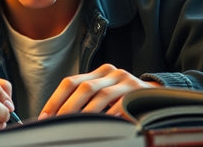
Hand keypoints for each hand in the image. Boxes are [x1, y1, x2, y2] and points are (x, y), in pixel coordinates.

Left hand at [38, 63, 160, 119]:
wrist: (158, 97)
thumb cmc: (124, 99)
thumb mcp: (105, 94)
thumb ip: (85, 100)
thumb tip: (58, 118)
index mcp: (98, 72)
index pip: (71, 82)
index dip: (55, 99)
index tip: (44, 117)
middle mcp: (111, 72)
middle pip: (83, 87)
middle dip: (67, 108)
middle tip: (56, 125)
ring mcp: (126, 81)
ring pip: (100, 96)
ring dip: (85, 114)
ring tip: (74, 129)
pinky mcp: (138, 93)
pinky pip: (120, 106)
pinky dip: (108, 118)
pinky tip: (101, 129)